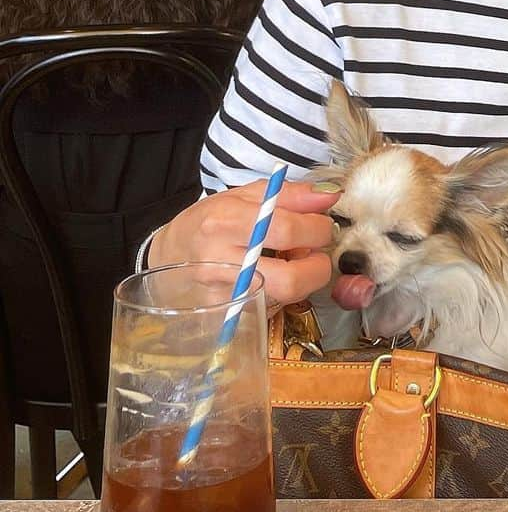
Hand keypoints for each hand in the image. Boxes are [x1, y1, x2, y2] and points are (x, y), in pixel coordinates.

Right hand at [149, 181, 338, 308]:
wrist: (172, 252)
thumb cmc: (214, 219)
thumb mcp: (247, 195)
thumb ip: (292, 194)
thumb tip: (330, 196)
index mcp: (225, 222)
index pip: (286, 230)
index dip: (317, 229)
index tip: (322, 225)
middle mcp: (219, 263)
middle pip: (289, 279)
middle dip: (317, 267)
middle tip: (315, 252)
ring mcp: (221, 297)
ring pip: (283, 298)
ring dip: (303, 280)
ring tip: (295, 261)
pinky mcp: (225, 317)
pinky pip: (270, 308)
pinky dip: (284, 293)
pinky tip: (276, 276)